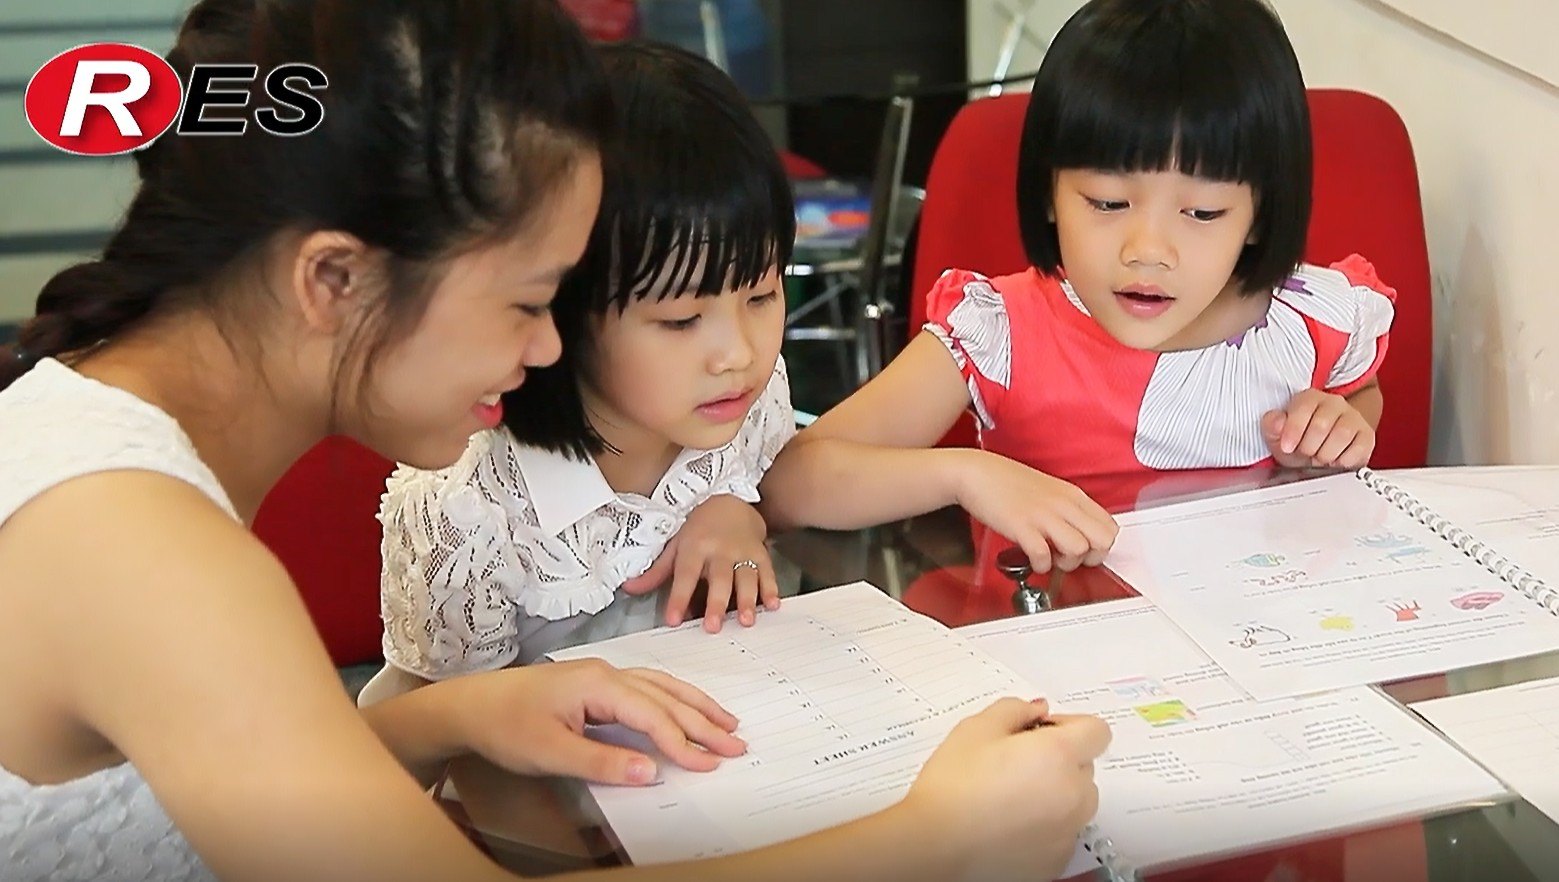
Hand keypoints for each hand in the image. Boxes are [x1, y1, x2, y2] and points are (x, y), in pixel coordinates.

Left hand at [449, 659, 747, 785]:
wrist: (472, 705)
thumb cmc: (506, 726)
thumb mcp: (551, 752)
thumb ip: (603, 762)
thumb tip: (651, 772)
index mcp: (599, 684)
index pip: (653, 715)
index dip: (683, 742)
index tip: (708, 764)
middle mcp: (607, 673)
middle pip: (665, 697)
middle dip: (703, 722)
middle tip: (736, 745)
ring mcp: (603, 675)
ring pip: (661, 687)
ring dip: (695, 705)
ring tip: (726, 723)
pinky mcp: (596, 684)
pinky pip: (647, 687)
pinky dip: (673, 699)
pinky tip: (685, 706)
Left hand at [622, 494, 779, 631]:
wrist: (730, 503)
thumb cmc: (700, 529)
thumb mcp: (676, 545)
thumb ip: (657, 571)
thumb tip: (629, 588)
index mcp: (695, 547)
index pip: (685, 575)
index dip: (679, 598)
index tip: (673, 620)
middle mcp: (720, 550)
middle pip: (719, 578)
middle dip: (716, 603)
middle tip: (713, 627)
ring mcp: (743, 552)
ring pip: (746, 577)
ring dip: (747, 600)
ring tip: (746, 621)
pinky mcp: (761, 555)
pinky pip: (767, 573)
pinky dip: (771, 589)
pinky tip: (772, 606)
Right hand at [904, 698, 1109, 880]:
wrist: (936, 846)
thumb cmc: (952, 787)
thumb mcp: (976, 729)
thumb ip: (1014, 709)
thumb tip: (1037, 711)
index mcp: (1058, 754)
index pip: (1097, 731)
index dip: (1071, 726)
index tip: (1043, 731)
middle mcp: (1073, 793)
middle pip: (1085, 767)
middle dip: (1059, 760)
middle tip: (1016, 763)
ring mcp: (1068, 831)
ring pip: (1076, 802)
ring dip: (1056, 794)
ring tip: (1011, 796)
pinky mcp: (1056, 859)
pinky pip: (1062, 833)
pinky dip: (1045, 826)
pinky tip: (1009, 823)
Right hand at [952, 450, 1118, 572]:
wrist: (976, 472)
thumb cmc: (1007, 482)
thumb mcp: (1049, 490)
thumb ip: (1067, 509)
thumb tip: (1080, 532)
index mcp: (1072, 495)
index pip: (1110, 527)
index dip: (1100, 546)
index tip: (1085, 550)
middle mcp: (1062, 504)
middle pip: (1103, 540)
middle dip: (1090, 557)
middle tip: (1070, 557)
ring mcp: (1043, 515)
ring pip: (1080, 549)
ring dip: (1066, 563)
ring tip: (1050, 558)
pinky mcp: (1021, 526)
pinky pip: (1044, 556)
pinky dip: (1041, 565)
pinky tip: (1032, 559)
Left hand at [1261, 389, 1374, 468]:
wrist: (1324, 452)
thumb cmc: (1299, 443)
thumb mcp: (1279, 437)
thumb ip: (1272, 427)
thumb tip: (1277, 423)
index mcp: (1309, 399)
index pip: (1303, 408)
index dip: (1293, 430)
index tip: (1287, 447)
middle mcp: (1334, 403)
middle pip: (1321, 425)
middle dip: (1308, 448)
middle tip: (1305, 454)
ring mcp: (1353, 418)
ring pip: (1341, 435)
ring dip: (1325, 455)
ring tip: (1319, 458)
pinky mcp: (1367, 435)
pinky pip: (1358, 449)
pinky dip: (1342, 461)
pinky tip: (1335, 461)